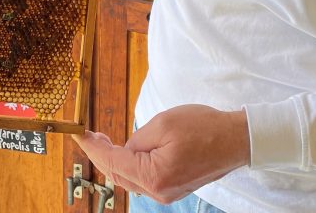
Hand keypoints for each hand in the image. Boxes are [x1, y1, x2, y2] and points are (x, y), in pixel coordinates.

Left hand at [72, 105, 250, 203]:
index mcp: (154, 175)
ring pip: (131, 178)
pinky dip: (132, 166)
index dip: (92, 147)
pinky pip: (145, 179)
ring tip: (106, 141)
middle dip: (102, 155)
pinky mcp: (174, 188)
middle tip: (92, 135)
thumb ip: (137, 140)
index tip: (79, 134)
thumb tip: (126, 150)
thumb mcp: (163, 124)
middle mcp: (159, 191)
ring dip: (117, 161)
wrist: (236, 140)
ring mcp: (167, 192)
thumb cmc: (203, 128)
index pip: (112, 162)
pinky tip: (128, 152)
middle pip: (118, 175)